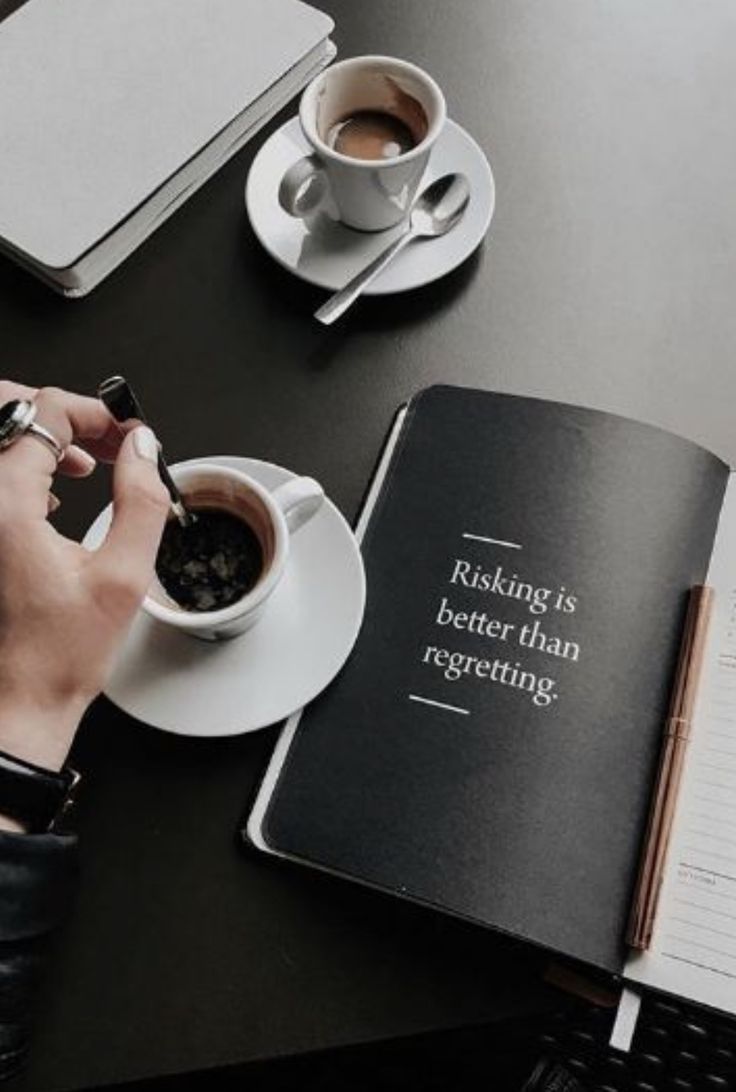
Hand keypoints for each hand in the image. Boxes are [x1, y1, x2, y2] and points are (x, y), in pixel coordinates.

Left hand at [0, 381, 168, 795]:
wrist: (21, 696)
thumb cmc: (60, 654)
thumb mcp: (124, 576)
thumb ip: (142, 500)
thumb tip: (143, 447)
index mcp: (8, 508)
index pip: (43, 415)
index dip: (94, 413)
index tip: (126, 433)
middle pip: (8, 414)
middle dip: (60, 414)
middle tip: (103, 436)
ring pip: (2, 442)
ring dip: (44, 437)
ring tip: (88, 463)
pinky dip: (25, 465)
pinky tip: (56, 492)